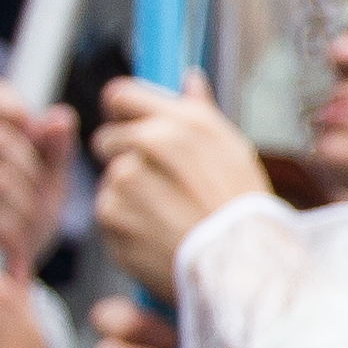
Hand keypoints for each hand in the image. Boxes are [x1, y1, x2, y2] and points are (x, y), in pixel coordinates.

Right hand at [0, 83, 74, 265]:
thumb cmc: (13, 228)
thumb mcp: (45, 189)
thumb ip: (54, 153)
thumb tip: (58, 117)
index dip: (19, 117)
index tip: (37, 161)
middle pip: (7, 146)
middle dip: (34, 189)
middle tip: (37, 221)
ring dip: (23, 220)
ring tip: (23, 242)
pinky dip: (8, 240)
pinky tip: (13, 259)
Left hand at [86, 78, 269, 296]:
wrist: (240, 268)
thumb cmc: (241, 210)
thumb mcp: (232, 149)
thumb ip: (200, 110)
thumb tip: (189, 79)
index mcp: (179, 122)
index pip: (118, 95)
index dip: (121, 112)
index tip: (130, 127)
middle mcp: (147, 144)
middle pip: (106, 139)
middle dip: (123, 158)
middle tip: (159, 186)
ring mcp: (125, 181)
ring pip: (109, 180)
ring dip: (128, 195)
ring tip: (167, 216)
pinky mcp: (111, 216)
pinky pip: (108, 213)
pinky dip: (125, 224)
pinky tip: (157, 235)